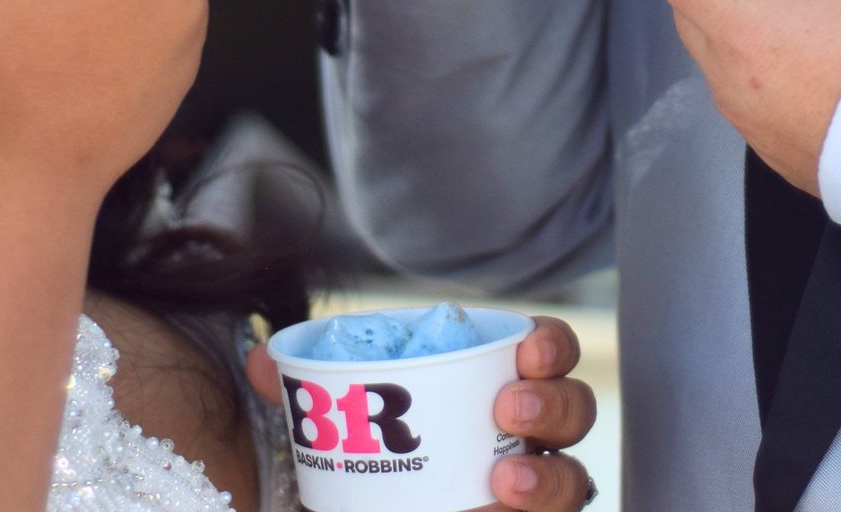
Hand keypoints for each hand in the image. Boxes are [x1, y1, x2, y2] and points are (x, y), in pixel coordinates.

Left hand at [246, 316, 597, 511]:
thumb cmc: (370, 464)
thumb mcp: (340, 426)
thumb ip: (310, 394)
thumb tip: (266, 360)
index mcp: (495, 385)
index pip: (547, 351)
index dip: (550, 345)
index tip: (524, 350)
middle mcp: (526, 440)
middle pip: (575, 412)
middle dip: (554, 404)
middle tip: (507, 409)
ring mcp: (529, 495)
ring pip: (574, 482)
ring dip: (549, 478)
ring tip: (503, 484)